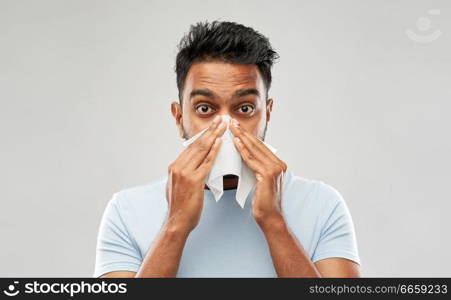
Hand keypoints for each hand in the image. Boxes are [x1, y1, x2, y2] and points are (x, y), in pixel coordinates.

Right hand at [166, 115, 225, 232]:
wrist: (177, 222)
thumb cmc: (182, 207)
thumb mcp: (178, 186)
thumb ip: (185, 174)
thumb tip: (193, 166)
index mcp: (174, 167)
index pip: (191, 147)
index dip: (203, 135)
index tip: (211, 126)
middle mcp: (177, 167)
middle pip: (197, 144)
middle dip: (209, 130)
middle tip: (219, 119)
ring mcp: (185, 173)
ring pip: (201, 150)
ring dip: (213, 136)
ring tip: (222, 126)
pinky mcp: (194, 180)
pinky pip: (206, 162)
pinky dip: (214, 151)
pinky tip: (220, 142)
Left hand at [229, 118, 287, 226]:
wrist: (269, 217)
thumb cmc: (262, 201)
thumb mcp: (259, 180)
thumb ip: (256, 167)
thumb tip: (245, 155)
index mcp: (278, 164)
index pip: (260, 146)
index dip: (248, 136)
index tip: (237, 127)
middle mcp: (279, 164)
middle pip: (258, 145)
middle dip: (244, 133)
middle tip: (232, 122)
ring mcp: (275, 169)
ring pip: (255, 150)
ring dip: (242, 138)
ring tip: (232, 128)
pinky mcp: (268, 175)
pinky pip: (252, 160)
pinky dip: (243, 151)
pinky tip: (236, 143)